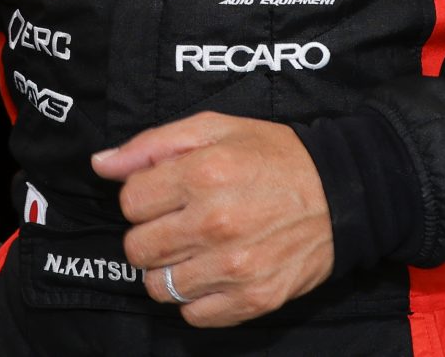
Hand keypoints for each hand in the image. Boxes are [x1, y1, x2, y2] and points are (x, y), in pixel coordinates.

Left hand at [92, 112, 334, 327]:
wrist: (342, 194)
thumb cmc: (274, 157)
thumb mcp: (215, 129)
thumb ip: (152, 145)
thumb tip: (101, 164)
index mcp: (203, 174)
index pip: (130, 201)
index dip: (143, 196)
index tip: (165, 193)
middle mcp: (215, 223)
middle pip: (137, 248)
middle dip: (150, 234)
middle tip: (178, 223)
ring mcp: (234, 267)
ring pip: (159, 286)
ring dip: (168, 269)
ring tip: (194, 249)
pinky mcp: (252, 299)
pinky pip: (193, 315)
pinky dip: (196, 298)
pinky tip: (212, 273)